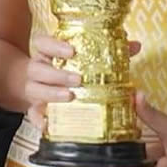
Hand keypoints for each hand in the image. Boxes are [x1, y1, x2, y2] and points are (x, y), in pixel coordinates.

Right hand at [22, 36, 140, 127]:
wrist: (43, 86)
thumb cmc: (70, 69)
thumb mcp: (85, 58)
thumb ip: (109, 51)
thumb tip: (135, 45)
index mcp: (47, 53)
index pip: (42, 43)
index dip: (54, 45)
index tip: (72, 50)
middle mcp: (37, 69)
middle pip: (37, 69)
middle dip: (57, 74)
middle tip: (78, 79)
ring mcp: (34, 89)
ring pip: (33, 89)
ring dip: (50, 93)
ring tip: (70, 97)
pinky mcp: (34, 108)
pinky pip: (32, 114)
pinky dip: (38, 119)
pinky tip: (48, 123)